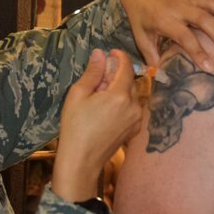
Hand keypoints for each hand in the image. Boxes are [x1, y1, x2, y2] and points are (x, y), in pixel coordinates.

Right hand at [51, 49, 142, 202]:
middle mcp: (134, 106)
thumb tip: (100, 53)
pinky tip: (106, 110)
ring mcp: (137, 119)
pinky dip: (122, 103)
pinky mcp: (135, 129)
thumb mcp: (78, 95)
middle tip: (97, 80)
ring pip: (131, 94)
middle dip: (116, 75)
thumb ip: (93, 72)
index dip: (119, 56)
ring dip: (119, 90)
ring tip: (100, 97)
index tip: (111, 52)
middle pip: (129, 81)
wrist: (82, 160)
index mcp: (120, 95)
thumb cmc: (76, 127)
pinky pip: (132, 108)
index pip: (126, 67)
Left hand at [121, 0, 213, 71]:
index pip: (185, 37)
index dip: (198, 52)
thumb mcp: (141, 37)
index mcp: (165, 20)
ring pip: (213, 4)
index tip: (210, 67)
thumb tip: (159, 75)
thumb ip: (151, 56)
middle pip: (204, 20)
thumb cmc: (142, 18)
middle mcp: (180, 7)